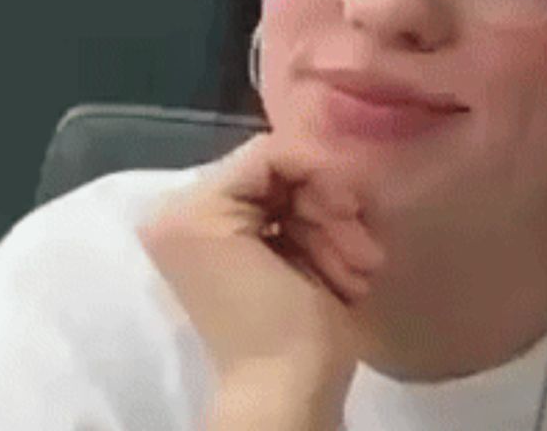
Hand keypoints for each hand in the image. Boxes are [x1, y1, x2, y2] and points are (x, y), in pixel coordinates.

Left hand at [137, 132, 384, 402]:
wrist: (289, 392)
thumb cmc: (270, 317)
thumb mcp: (241, 222)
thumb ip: (274, 169)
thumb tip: (313, 153)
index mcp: (187, 206)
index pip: (268, 153)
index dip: (317, 174)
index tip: (349, 208)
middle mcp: (200, 214)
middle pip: (290, 175)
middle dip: (332, 210)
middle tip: (359, 246)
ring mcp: (237, 238)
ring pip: (309, 200)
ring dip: (340, 232)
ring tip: (358, 269)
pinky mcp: (270, 257)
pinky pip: (311, 224)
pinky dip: (336, 244)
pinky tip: (350, 274)